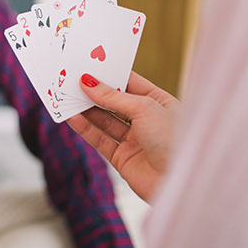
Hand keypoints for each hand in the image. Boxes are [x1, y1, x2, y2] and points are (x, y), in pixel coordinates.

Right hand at [66, 71, 180, 202]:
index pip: (131, 83)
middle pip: (114, 102)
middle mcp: (147, 121)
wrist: (181, 182)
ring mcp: (134, 140)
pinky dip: (85, 129)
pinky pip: (100, 139)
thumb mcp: (144, 108)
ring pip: (104, 121)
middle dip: (94, 92)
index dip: (110, 74)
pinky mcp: (122, 158)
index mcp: (160, 103)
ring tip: (66, 97)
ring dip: (86, 109)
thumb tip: (88, 82)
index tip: (89, 65)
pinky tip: (72, 117)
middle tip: (72, 80)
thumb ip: (113, 96)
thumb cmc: (174, 140)